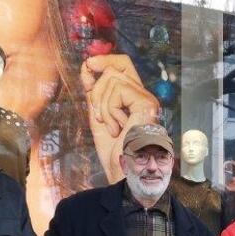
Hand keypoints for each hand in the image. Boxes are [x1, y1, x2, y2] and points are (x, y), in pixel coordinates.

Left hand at [80, 54, 160, 182]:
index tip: (88, 67)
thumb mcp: (99, 117)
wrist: (125, 174)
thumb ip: (94, 94)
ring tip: (110, 126)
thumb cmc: (116, 154)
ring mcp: (147, 101)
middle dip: (98, 84)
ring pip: (113, 78)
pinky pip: (119, 90)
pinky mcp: (147, 105)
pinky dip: (110, 108)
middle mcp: (144, 98)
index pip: (122, 66)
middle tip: (99, 110)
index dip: (104, 61)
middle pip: (117, 67)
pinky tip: (118, 127)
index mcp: (134, 100)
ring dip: (103, 104)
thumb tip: (87, 68)